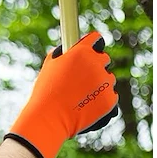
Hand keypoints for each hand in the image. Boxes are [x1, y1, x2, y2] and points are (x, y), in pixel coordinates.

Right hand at [4, 31, 118, 157]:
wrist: (49, 118)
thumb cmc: (46, 92)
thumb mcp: (50, 65)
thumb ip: (65, 54)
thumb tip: (70, 50)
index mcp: (82, 52)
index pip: (96, 39)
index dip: (91, 46)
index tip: (89, 51)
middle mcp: (97, 64)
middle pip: (104, 59)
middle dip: (95, 67)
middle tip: (80, 79)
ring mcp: (105, 83)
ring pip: (108, 79)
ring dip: (99, 85)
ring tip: (80, 97)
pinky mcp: (111, 101)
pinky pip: (110, 97)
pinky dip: (102, 102)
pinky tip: (86, 107)